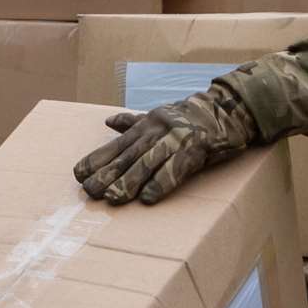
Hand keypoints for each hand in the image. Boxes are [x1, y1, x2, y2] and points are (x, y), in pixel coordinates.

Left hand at [72, 91, 257, 205]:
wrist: (229, 108)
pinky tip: (148, 198)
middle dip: (107, 175)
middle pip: (128, 156)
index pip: (116, 145)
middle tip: (90, 193)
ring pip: (148, 162)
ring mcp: (176, 138)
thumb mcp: (159, 116)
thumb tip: (109, 122)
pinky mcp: (197, 148)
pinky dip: (161, 183)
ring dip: (129, 182)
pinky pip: (176, 168)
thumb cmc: (191, 117)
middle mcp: (157, 130)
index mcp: (146, 125)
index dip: (97, 160)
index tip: (78, 175)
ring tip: (113, 199)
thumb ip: (133, 123)